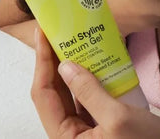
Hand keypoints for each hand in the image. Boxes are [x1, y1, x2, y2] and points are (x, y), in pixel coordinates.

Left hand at [31, 26, 159, 137]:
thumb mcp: (118, 118)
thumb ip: (90, 93)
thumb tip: (67, 66)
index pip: (44, 96)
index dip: (42, 64)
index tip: (43, 34)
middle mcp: (71, 135)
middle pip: (55, 94)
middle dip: (56, 63)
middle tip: (58, 32)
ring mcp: (87, 130)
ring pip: (73, 94)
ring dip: (75, 68)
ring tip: (77, 41)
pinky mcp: (103, 125)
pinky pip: (91, 98)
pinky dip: (94, 78)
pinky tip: (100, 60)